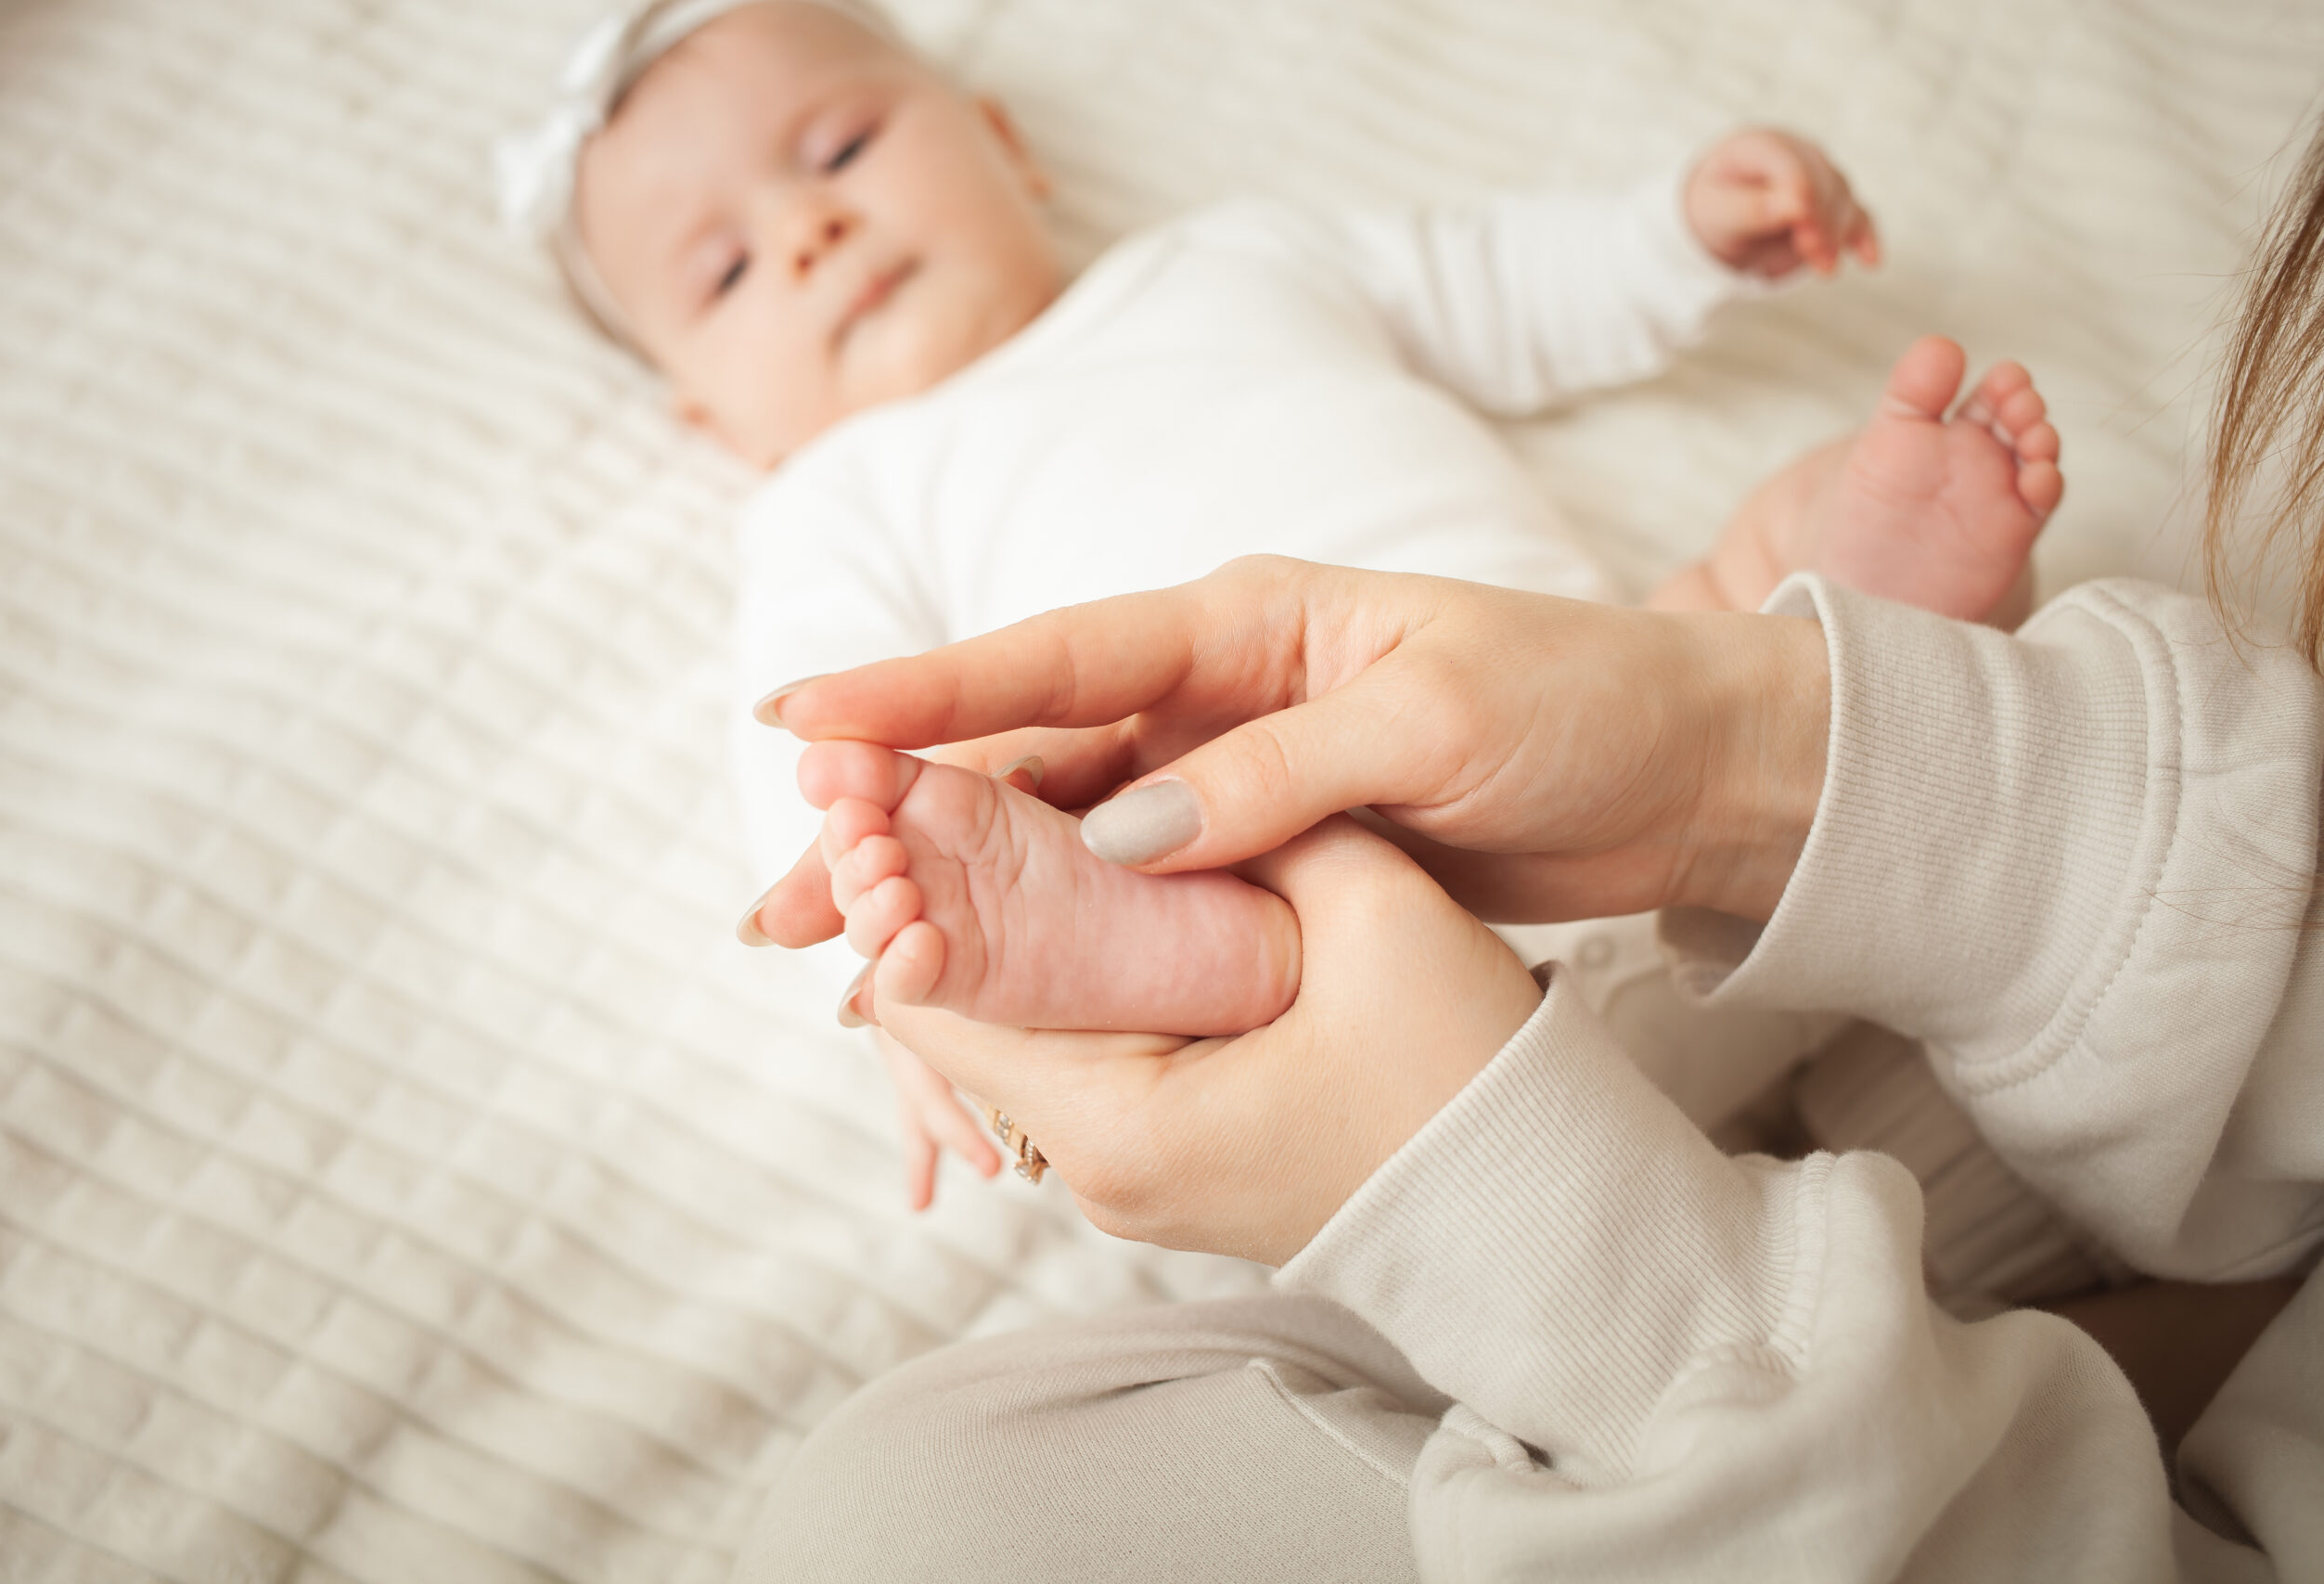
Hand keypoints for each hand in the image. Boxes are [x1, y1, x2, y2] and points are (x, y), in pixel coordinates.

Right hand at [750, 558, 1830, 943]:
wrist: (1686, 771)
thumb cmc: (1579, 708)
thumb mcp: (1434, 724)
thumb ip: (1275, 774)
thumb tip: (1119, 838)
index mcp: (1243, 623)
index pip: (1054, 657)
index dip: (923, 691)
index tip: (806, 719)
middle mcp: (1211, 694)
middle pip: (1021, 762)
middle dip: (895, 827)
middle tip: (780, 903)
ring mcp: (1226, 777)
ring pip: (1053, 840)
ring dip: (949, 895)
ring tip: (841, 964)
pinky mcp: (1255, 854)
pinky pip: (1123, 897)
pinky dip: (1043, 938)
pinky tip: (976, 985)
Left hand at [857, 817, 1543, 1264]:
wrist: (1547, 1213)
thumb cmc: (1471, 1082)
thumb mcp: (1379, 920)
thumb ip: (1262, 820)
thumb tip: (1156, 770)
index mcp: (1123, 1124)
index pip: (938, 994)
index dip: (902, 876)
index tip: (879, 778)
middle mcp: (1100, 1164)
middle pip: (963, 1008)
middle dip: (932, 886)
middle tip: (891, 772)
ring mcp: (1134, 1164)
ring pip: (1018, 1018)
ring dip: (997, 915)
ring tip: (960, 798)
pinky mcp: (1174, 1146)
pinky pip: (1080, 1035)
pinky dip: (1065, 954)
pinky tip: (1072, 866)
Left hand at [1685, 127, 1878, 278]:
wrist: (1723, 208)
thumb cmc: (1716, 205)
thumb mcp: (1717, 209)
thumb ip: (1752, 207)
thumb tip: (1795, 205)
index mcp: (1763, 147)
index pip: (1793, 167)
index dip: (1803, 195)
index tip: (1803, 224)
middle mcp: (1800, 155)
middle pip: (1824, 184)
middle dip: (1822, 221)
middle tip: (1816, 256)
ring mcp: (1822, 177)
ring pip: (1842, 201)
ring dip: (1837, 233)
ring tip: (1825, 268)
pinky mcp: (1835, 205)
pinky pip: (1858, 216)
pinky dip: (1864, 237)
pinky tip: (1870, 261)